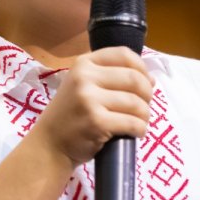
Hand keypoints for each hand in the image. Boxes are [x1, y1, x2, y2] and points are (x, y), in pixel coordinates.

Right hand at [31, 47, 153, 165]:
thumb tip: (150, 79)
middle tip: (143, 107)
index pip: (123, 54)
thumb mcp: (83, 86)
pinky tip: (136, 133)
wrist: (49, 144)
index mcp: (83, 64)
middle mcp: (84, 77)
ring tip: (139, 121)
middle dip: (147, 94)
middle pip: (134, 78)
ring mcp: (89, 99)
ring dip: (144, 115)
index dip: (142, 68)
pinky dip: (140, 129)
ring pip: (136, 103)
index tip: (146, 82)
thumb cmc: (71, 115)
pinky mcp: (96, 122)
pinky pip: (132, 123)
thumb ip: (110, 77)